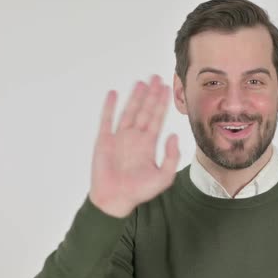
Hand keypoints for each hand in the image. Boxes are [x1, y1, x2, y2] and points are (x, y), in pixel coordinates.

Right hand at [88, 75, 179, 217]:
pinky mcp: (104, 140)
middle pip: (145, 110)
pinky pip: (107, 120)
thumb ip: (171, 156)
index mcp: (148, 144)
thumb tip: (173, 135)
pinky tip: (114, 94)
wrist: (115, 199)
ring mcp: (119, 138)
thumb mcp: (164, 176)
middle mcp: (135, 138)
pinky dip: (109, 106)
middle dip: (151, 94)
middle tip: (156, 77)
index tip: (167, 88)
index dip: (162, 103)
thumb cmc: (139, 191)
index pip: (157, 118)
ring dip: (135, 97)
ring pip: (129, 111)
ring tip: (141, 82)